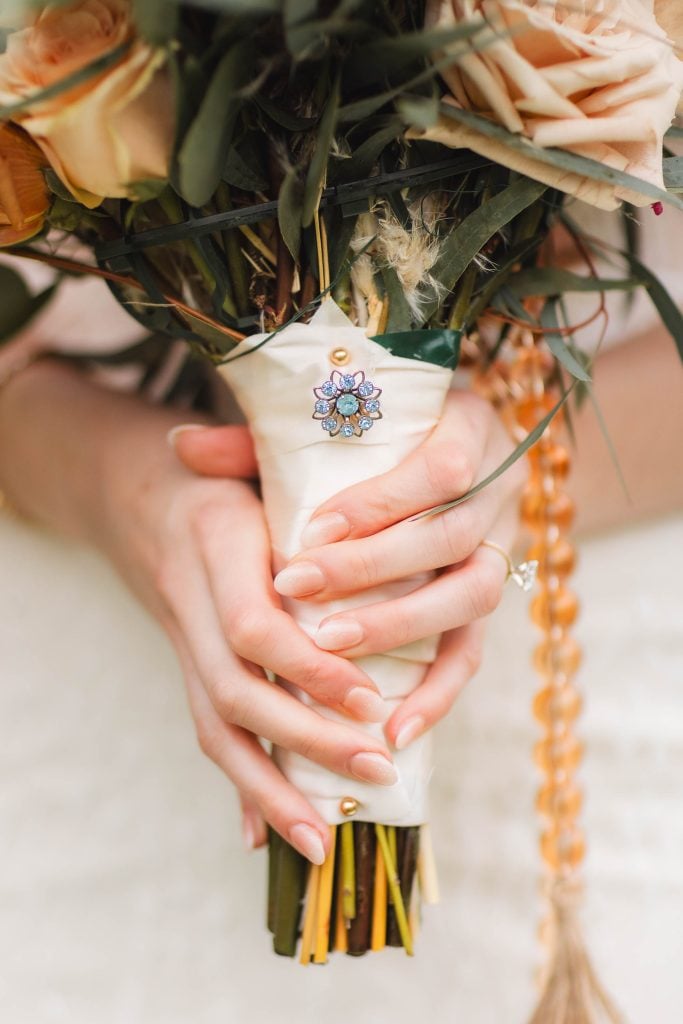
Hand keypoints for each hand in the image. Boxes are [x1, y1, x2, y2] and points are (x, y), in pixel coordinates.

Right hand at [98, 422, 398, 866]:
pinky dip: (238, 782)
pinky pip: (209, 728)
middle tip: (376, 769)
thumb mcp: (249, 452)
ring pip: (215, 724)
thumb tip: (345, 498)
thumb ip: (285, 465)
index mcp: (213, 537)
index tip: (369, 701)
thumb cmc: (217, 466)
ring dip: (268, 789)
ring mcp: (183, 636)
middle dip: (307, 740)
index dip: (309, 668)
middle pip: (236, 689)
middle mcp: (190, 597)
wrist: (133, 489)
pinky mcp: (188, 661)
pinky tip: (260, 834)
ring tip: (322, 841)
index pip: (253, 625)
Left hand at [177, 391, 523, 754]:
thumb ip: (257, 440)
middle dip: (374, 569)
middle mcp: (500, 486)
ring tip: (336, 649)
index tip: (311, 534)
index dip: (378, 505)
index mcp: (471, 424)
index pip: (439, 468)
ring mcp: (500, 546)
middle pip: (450, 535)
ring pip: (473, 596)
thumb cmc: (366, 438)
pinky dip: (438, 691)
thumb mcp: (320, 425)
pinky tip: (396, 726)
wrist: (428, 448)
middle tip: (299, 590)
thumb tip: (180, 446)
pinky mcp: (483, 599)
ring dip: (402, 627)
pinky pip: (475, 650)